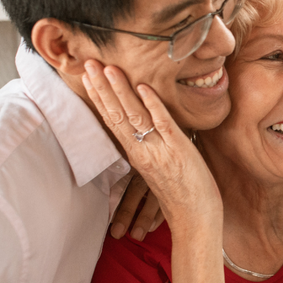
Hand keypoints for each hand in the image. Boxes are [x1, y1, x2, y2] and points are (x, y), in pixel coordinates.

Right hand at [83, 60, 219, 233]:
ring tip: (108, 68)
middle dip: (102, 87)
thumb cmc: (180, 195)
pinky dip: (153, 105)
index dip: (99, 97)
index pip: (111, 120)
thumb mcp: (157, 168)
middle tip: (87, 62)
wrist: (195, 219)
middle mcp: (142, 152)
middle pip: (116, 114)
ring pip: (134, 116)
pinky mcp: (179, 150)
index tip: (87, 76)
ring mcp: (159, 150)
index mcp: (136, 155)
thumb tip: (146, 126)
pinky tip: (143, 88)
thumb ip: (149, 147)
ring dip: (120, 90)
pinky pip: (163, 124)